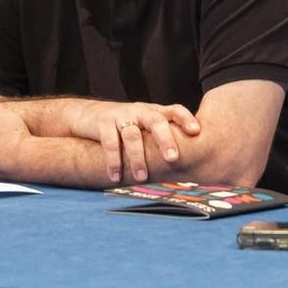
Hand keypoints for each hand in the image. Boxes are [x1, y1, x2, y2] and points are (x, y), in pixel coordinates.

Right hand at [74, 101, 200, 183]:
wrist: (91, 114)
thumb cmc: (128, 126)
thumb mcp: (146, 126)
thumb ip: (164, 137)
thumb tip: (193, 164)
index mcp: (155, 112)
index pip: (174, 110)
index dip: (185, 119)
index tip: (196, 131)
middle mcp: (140, 110)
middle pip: (155, 121)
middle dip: (165, 139)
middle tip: (172, 158)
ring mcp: (121, 114)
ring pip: (132, 135)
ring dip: (137, 158)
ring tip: (142, 177)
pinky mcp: (103, 122)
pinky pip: (110, 142)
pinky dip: (113, 162)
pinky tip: (115, 177)